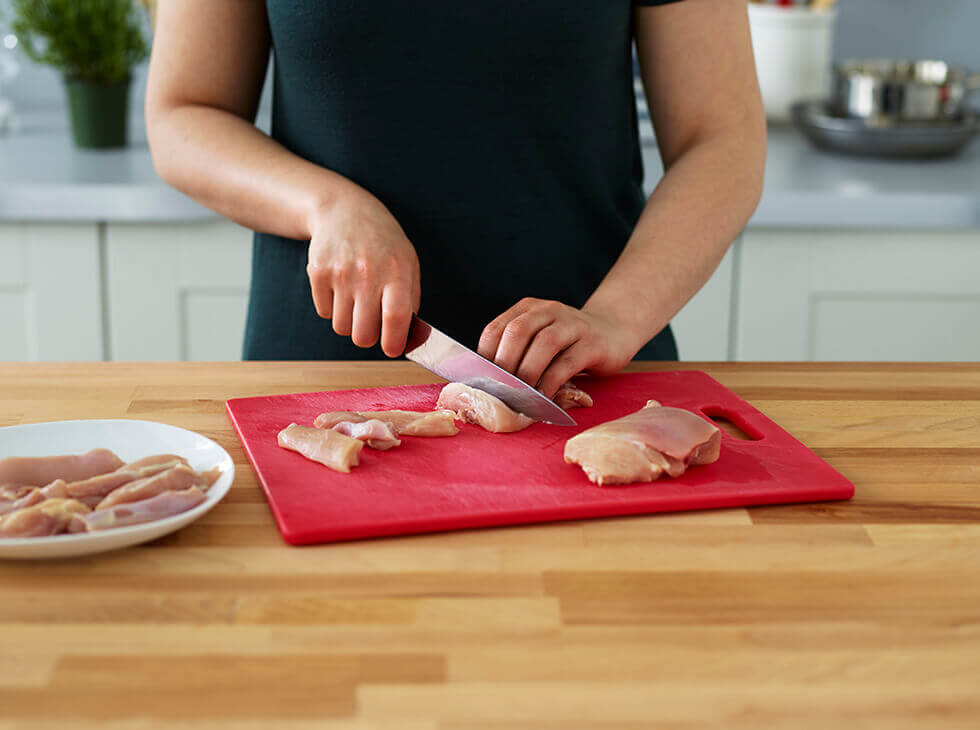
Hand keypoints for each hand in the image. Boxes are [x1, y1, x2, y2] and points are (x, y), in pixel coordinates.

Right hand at [306, 189, 420, 356]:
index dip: (393, 342)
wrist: (343, 211)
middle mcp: (367, 273)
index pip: (395, 317)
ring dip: (350, 322)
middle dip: (368, 337)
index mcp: (396, 271)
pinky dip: (332, 308)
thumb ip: (411, 300)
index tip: (392, 350)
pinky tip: (341, 287)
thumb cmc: (382, 242)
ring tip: (356, 300)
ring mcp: (340, 273)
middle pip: (363, 334)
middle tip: (372, 324)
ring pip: (341, 327)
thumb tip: (411, 339)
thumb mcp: (408, 262)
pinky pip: (324, 312)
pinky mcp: (318, 273)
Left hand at [477, 298, 639, 399]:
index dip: (485, 357)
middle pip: (518, 332)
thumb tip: (489, 386)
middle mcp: (549, 311)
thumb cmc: (568, 344)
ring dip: (528, 373)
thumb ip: (519, 354)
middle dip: (504, 364)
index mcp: (528, 309)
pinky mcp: (593, 343)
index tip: (481, 383)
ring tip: (520, 396)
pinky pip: (567, 363)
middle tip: (499, 391)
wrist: (614, 332)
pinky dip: (551, 383)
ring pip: (544, 344)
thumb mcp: (539, 340)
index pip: (496, 329)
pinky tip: (543, 399)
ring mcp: (573, 325)